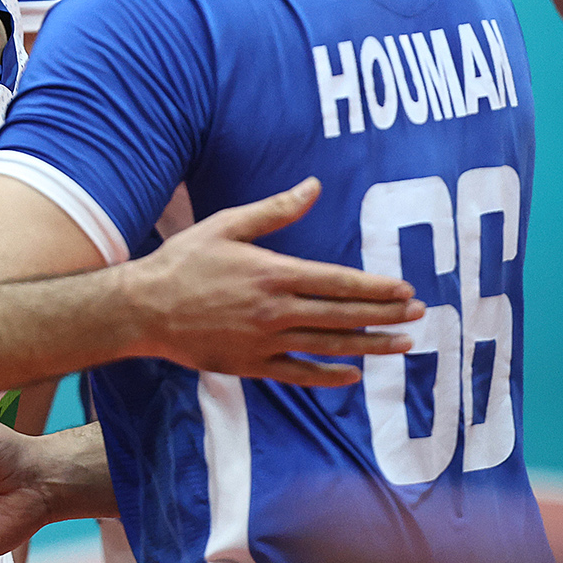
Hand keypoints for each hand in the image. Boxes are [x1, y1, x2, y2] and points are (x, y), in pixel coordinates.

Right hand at [123, 178, 422, 383]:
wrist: (143, 309)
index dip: (376, 288)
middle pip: (343, 315)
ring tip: (402, 345)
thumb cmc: (183, 261)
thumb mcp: (227, 225)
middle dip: (385, 315)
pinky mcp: (251, 365)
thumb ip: (275, 210)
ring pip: (330, 346)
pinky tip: (353, 374)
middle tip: (419, 314)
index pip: (339, 282)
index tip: (406, 290)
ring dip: (370, 345)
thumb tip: (312, 186)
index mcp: (274, 273)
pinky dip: (329, 376)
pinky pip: (299, 374)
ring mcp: (266, 341)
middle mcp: (276, 311)